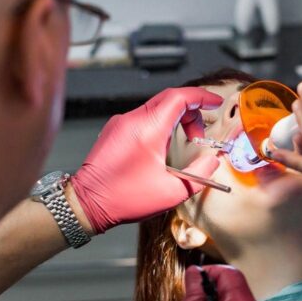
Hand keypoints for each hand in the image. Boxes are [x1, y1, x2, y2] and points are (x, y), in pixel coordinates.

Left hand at [70, 87, 221, 233]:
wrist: (86, 203)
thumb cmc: (123, 198)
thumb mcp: (172, 191)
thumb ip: (199, 174)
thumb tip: (212, 161)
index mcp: (148, 129)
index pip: (180, 96)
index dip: (201, 97)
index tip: (215, 102)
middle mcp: (132, 119)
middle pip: (169, 98)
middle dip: (191, 111)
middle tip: (200, 134)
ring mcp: (120, 122)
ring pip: (156, 107)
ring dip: (176, 118)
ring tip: (183, 143)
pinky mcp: (114, 130)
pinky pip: (142, 116)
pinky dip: (160, 123)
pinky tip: (163, 144)